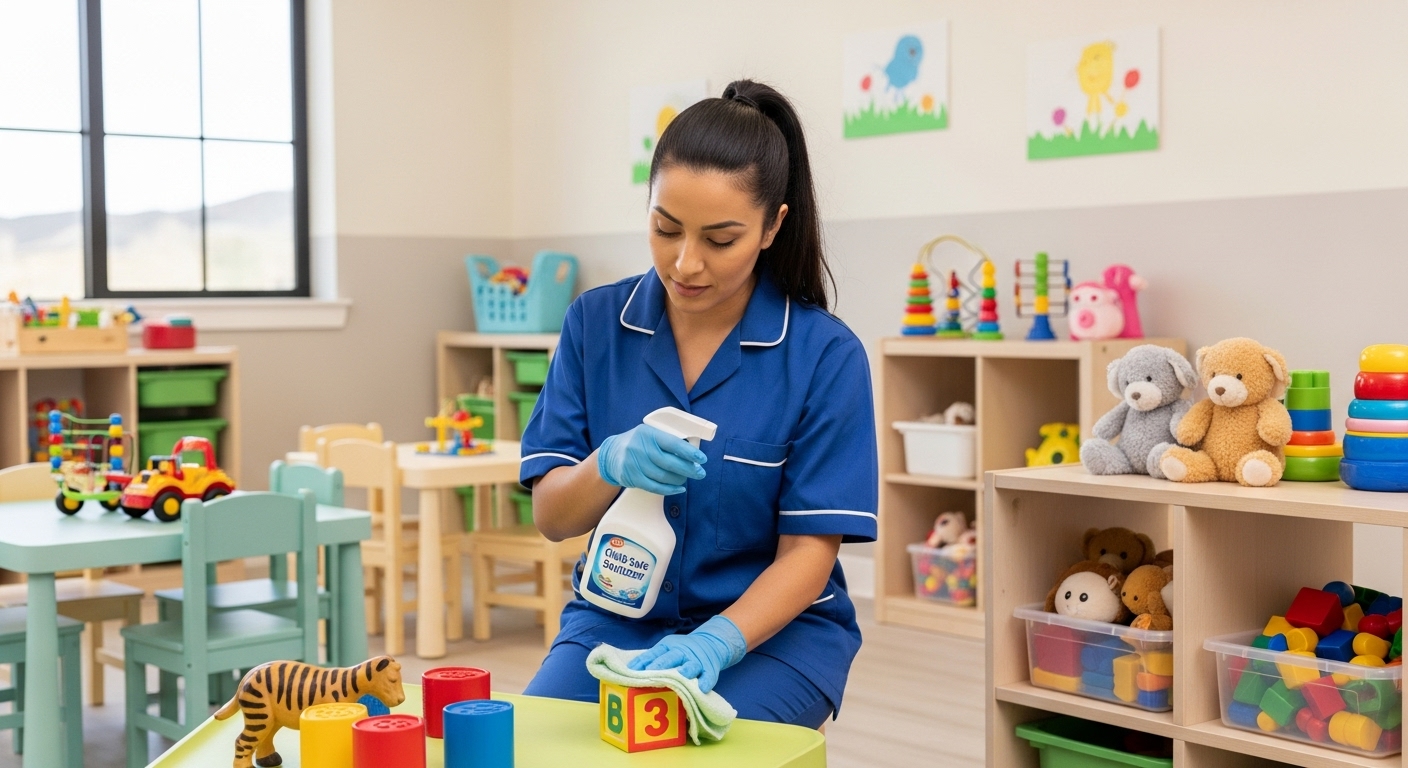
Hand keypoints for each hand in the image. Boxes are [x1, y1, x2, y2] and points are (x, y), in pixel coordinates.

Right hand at [597, 424, 705, 495]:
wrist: (611, 454)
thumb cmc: (638, 443)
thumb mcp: (650, 434)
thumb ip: (668, 440)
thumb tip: (693, 452)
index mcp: (648, 433)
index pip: (673, 443)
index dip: (689, 452)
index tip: (702, 459)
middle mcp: (640, 447)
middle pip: (669, 462)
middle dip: (689, 469)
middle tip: (700, 472)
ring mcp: (634, 463)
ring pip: (663, 476)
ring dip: (679, 480)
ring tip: (687, 478)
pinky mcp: (631, 477)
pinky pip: (654, 487)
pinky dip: (669, 489)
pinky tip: (678, 488)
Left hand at [628, 615, 745, 693]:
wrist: (711, 643)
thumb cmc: (681, 651)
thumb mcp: (666, 649)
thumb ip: (650, 659)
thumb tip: (628, 670)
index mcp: (668, 646)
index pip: (654, 654)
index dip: (644, 662)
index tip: (632, 671)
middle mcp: (682, 652)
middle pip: (670, 658)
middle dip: (660, 666)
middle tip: (650, 674)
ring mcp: (696, 661)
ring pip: (690, 666)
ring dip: (684, 672)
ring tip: (680, 677)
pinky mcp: (709, 669)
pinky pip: (708, 676)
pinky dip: (705, 682)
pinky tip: (701, 688)